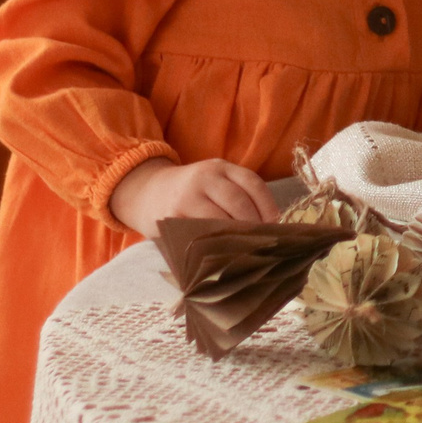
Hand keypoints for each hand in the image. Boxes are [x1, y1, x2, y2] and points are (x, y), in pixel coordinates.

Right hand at [110, 156, 278, 239]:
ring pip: (220, 220)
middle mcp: (204, 178)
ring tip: (246, 251)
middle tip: (261, 243)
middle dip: (253, 225)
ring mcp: (187, 197)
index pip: (252, 183)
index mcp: (220, 167)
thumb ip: (237, 196)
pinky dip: (215, 245)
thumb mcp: (213, 182)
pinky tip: (223, 254)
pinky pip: (200, 234)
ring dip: (236, 238)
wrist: (146, 192)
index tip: (275, 224)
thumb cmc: (191, 193)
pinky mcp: (173, 218)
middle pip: (238, 202)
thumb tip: (271, 226)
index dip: (268, 205)